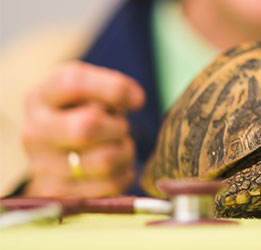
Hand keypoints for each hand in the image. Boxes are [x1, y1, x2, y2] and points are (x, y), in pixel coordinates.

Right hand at [22, 62, 145, 196]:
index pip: (73, 83)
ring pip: (105, 160)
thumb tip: (135, 99)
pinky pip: (109, 186)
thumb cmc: (81, 115)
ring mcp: (43, 166)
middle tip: (121, 126)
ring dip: (125, 152)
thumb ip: (109, 89)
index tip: (138, 99)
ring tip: (119, 146)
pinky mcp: (60, 194)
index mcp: (40, 98)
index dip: (113, 88)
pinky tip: (116, 167)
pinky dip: (124, 174)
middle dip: (118, 127)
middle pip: (87, 127)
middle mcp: (35, 132)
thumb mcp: (88, 93)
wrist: (57, 157)